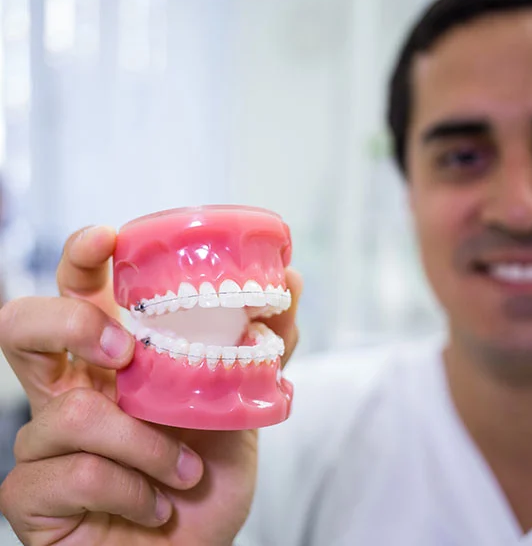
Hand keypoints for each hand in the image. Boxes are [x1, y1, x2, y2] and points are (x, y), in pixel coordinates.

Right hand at [0, 226, 301, 545]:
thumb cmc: (205, 470)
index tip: (108, 240)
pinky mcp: (32, 494)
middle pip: (23, 327)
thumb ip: (262, 344)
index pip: (77, 292)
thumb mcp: (239, 401)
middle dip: (71, 324)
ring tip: (183, 471)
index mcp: (112, 360)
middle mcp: (71, 390)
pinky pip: (77, 473)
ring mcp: (45, 441)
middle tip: (125, 349)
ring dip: (146, 445)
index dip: (80, 257)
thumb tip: (292, 283)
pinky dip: (134, 489)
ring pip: (72, 413)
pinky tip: (156, 504)